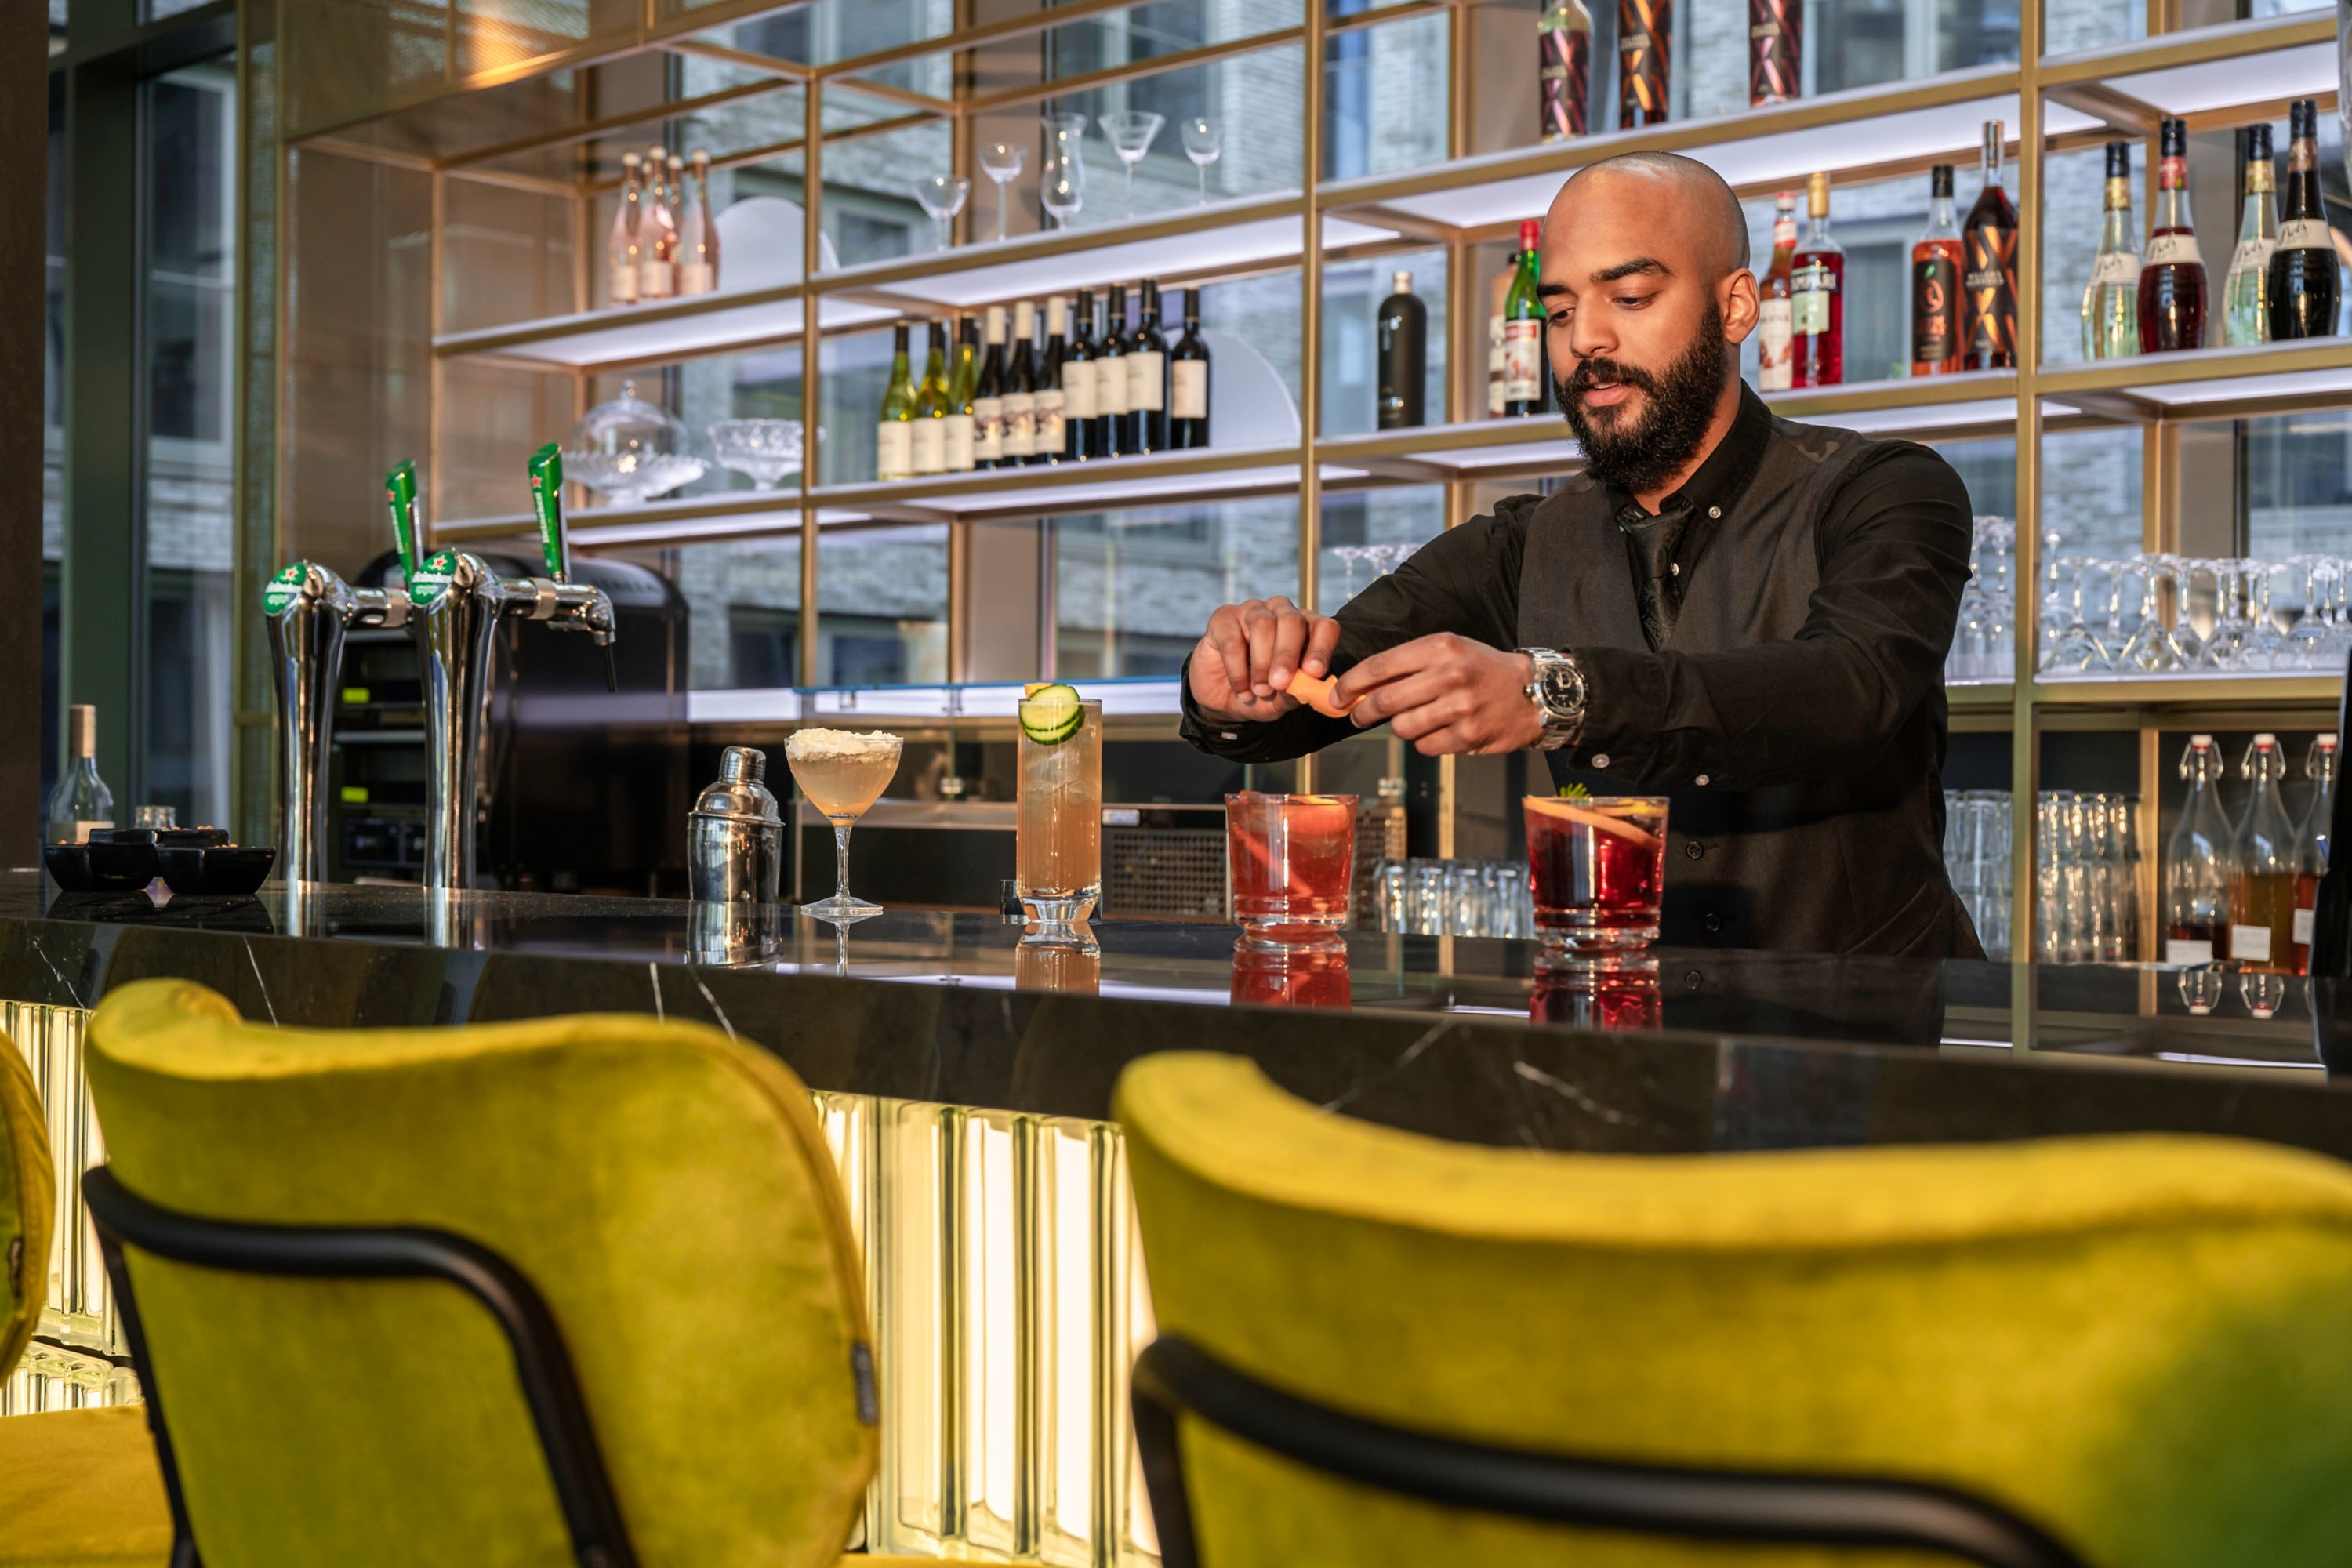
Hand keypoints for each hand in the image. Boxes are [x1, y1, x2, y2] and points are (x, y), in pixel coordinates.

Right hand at [1188, 597, 1342, 722]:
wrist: (1223, 699)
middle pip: (1291, 620)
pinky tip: (1242, 691)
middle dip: (1287, 654)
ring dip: (1262, 662)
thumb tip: (1307, 686)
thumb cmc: (1261, 694)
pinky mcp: (1223, 619)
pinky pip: (1232, 639)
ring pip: (1262, 624)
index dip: (1321, 647)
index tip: (1314, 672)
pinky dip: (1237, 670)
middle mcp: (1280, 613)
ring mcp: (1251, 611)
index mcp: (1304, 629)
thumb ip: (1296, 691)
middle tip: (1280, 683)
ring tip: (1260, 690)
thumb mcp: (1282, 700)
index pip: (1323, 626)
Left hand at [1334, 634, 1542, 755]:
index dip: (1351, 684)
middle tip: (1355, 716)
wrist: (1533, 693)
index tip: (1337, 695)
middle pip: (1384, 701)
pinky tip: (1440, 729)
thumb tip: (1360, 686)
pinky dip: (1425, 741)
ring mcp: (1460, 707)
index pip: (1380, 666)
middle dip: (1361, 712)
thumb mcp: (1449, 650)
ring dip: (1400, 727)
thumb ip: (1407, 664)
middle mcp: (1449, 675)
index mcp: (1440, 647)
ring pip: (1402, 727)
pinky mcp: (1468, 735)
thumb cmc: (1482, 669)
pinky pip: (1424, 746)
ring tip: (1415, 719)